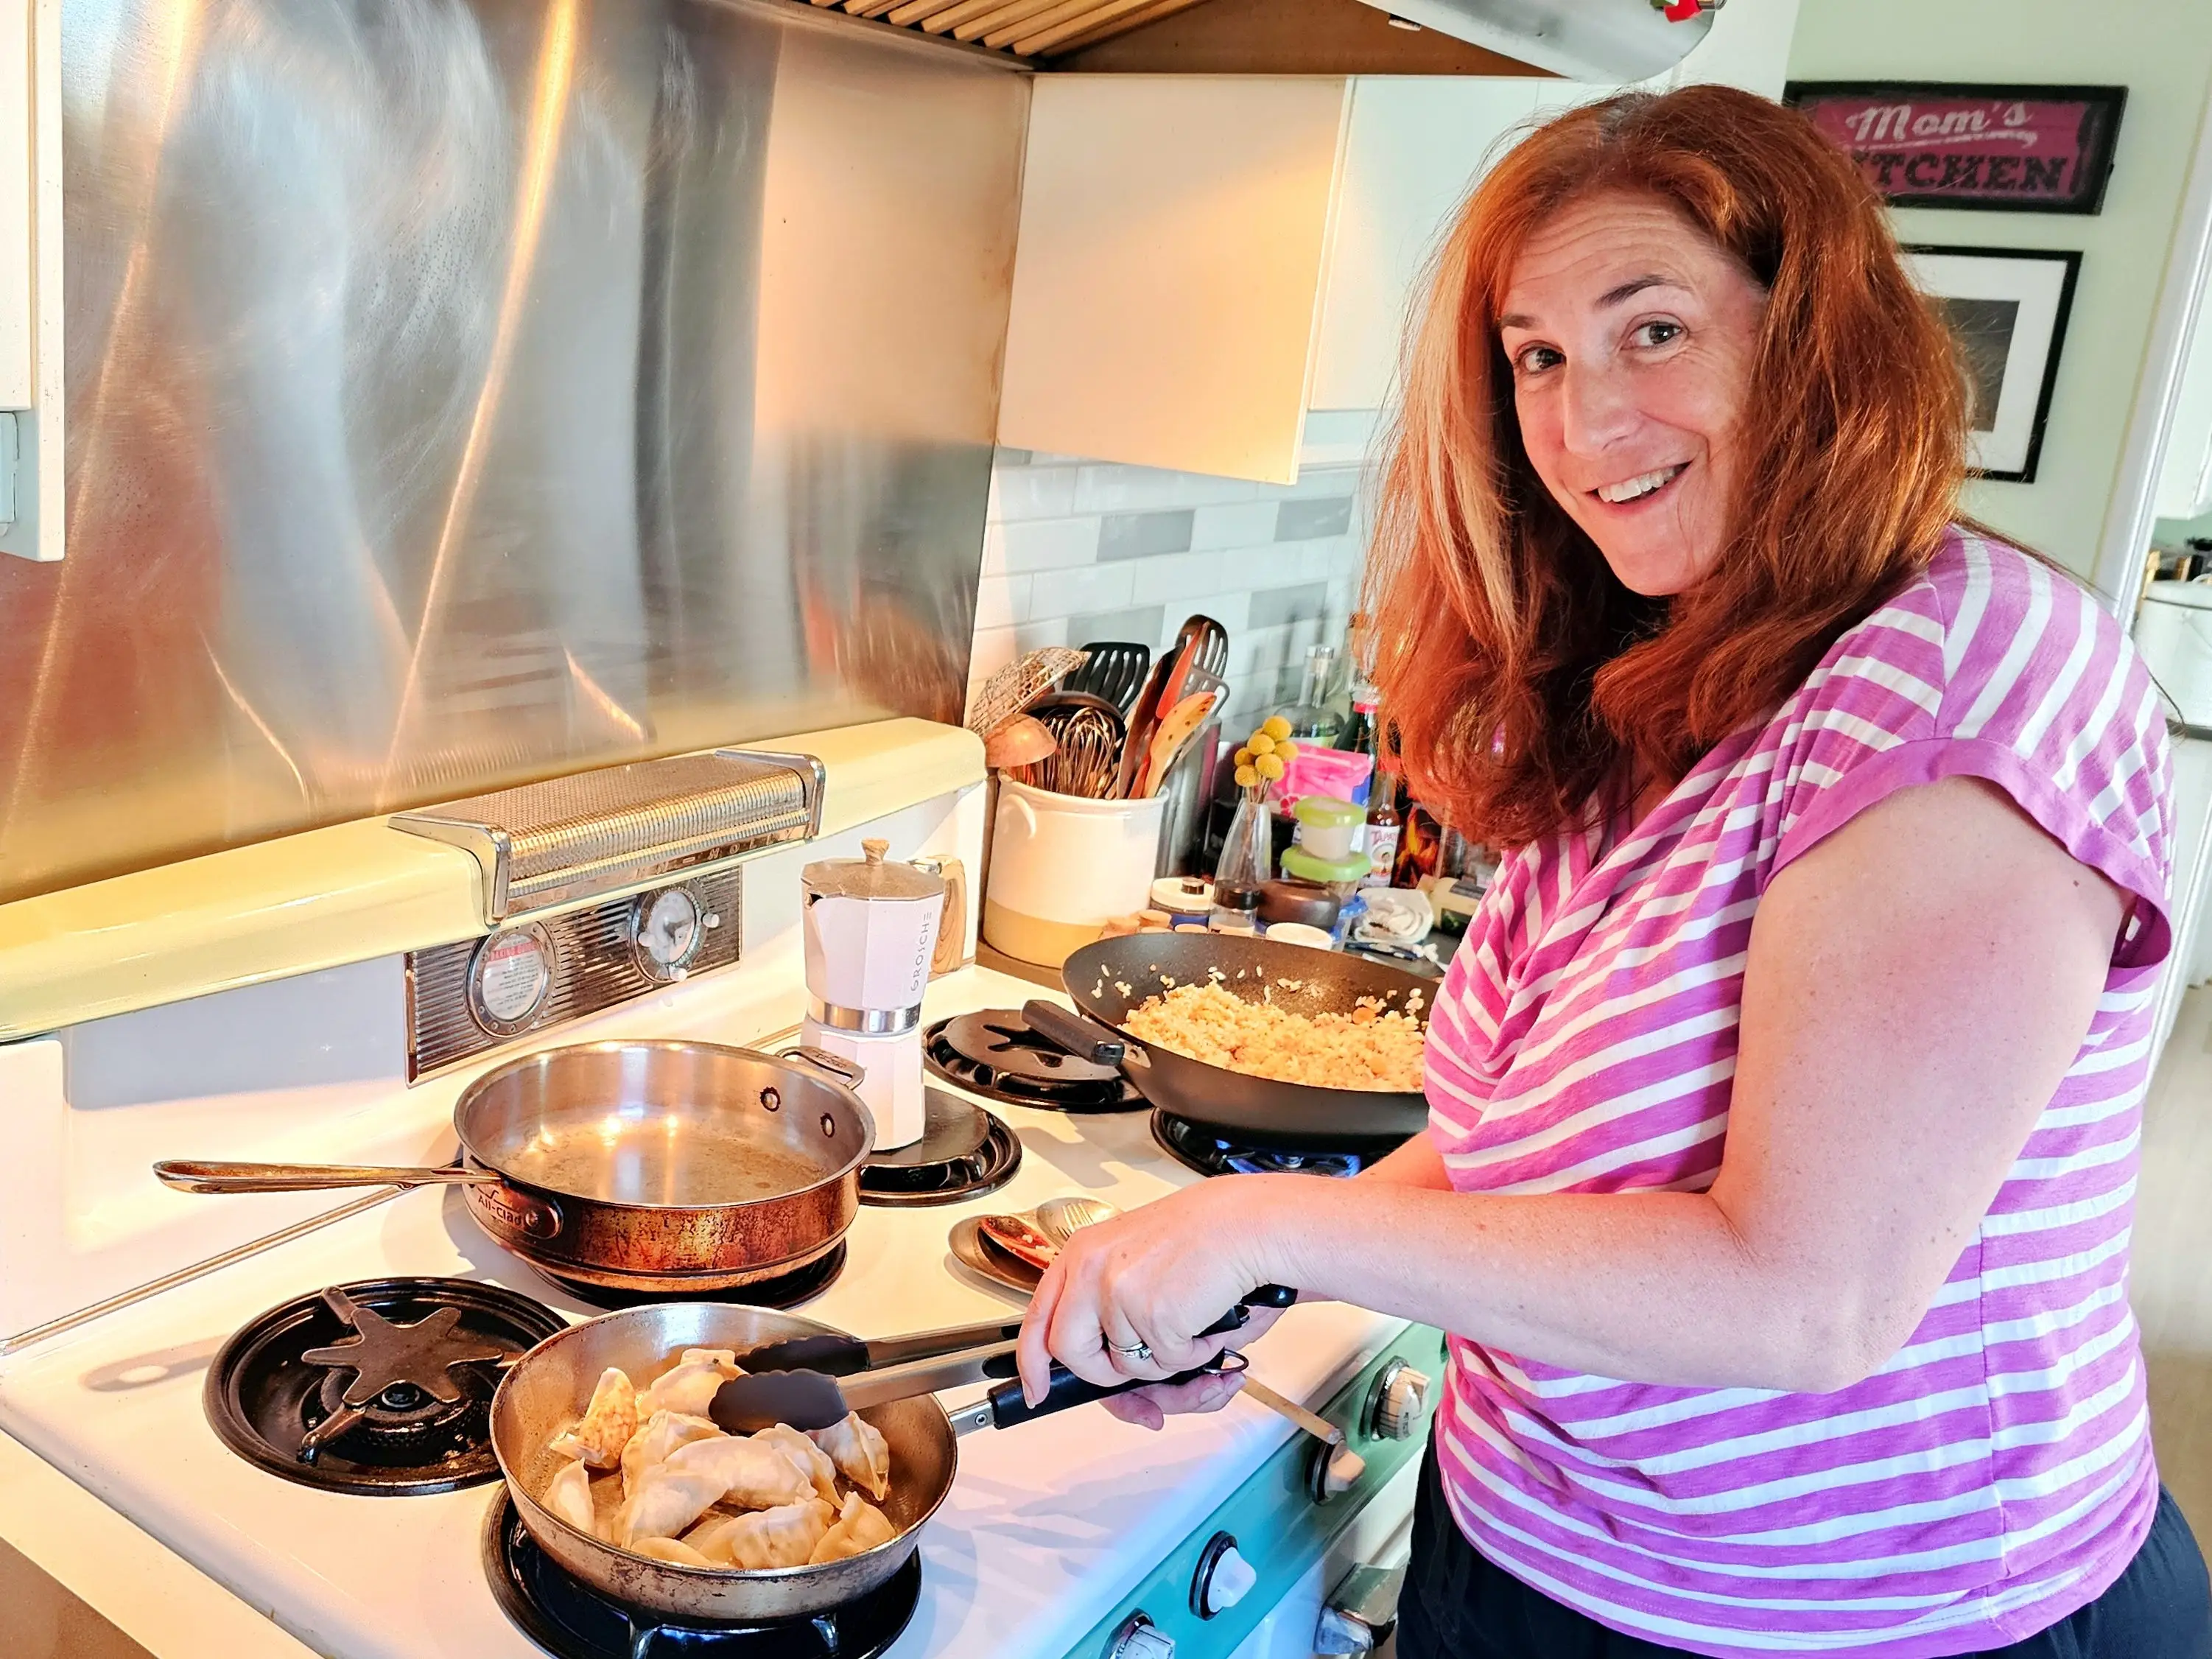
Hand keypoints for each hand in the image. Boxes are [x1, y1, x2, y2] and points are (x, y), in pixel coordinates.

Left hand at [1015, 1177, 1293, 1427]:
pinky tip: (1207, 1318)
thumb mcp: (1136, 1263)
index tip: (1036, 1387)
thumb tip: (1108, 1371)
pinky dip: (1196, 1353)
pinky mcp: (1152, 1316)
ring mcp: (1118, 1293)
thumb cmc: (1208, 1239)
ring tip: (1190, 1316)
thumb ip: (1108, 1311)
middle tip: (1143, 1359)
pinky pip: (1169, 1364)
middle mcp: (1091, 1270)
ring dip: (1165, 1356)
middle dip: (1105, 1371)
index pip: (1038, 1316)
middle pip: (1070, 1351)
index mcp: (1083, 1253)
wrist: (1249, 1223)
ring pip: (1127, 1365)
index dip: (1033, 1361)